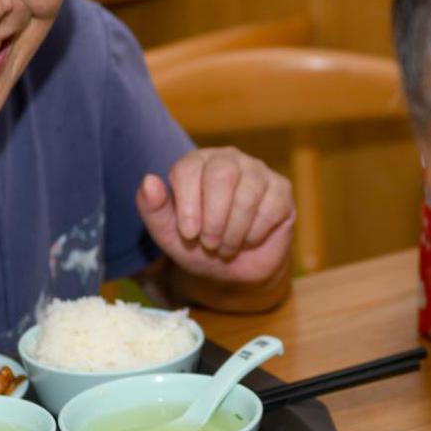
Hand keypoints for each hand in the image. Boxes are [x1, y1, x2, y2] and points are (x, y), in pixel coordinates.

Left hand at [137, 148, 293, 285]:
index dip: (188, 205)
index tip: (188, 234)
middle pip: (221, 176)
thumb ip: (152, 208)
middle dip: (214, 219)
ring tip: (225, 247)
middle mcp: (227, 159)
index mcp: (195, 163)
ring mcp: (257, 171)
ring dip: (233, 232)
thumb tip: (149, 181)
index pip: (188, 169)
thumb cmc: (197, 245)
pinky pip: (270, 209)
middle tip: (209, 243)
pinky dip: (254, 234)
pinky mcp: (281, 188)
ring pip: (247, 196)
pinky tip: (248, 240)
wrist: (233, 271)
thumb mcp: (167, 234)